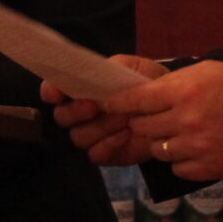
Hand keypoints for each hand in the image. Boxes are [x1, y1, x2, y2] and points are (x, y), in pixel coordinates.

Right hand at [43, 55, 167, 164]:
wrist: (171, 107)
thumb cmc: (147, 83)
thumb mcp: (130, 67)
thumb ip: (108, 67)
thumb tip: (88, 74)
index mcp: (82, 89)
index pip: (54, 91)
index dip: (51, 92)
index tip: (56, 93)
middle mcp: (82, 114)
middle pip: (62, 118)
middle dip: (76, 112)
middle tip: (94, 106)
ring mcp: (93, 135)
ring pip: (79, 137)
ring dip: (100, 127)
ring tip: (123, 117)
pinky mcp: (107, 154)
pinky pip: (95, 154)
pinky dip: (109, 144)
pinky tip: (126, 134)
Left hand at [103, 60, 222, 181]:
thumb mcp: (210, 71)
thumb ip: (175, 81)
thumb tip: (144, 92)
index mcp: (184, 90)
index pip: (136, 100)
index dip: (118, 103)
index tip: (108, 105)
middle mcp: (184, 119)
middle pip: (141, 127)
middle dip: (144, 123)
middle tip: (158, 119)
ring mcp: (194, 147)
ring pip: (157, 150)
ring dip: (163, 143)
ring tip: (182, 134)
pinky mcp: (205, 169)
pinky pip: (176, 168)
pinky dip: (181, 161)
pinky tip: (198, 149)